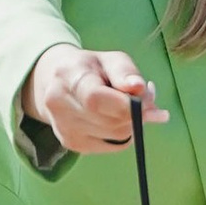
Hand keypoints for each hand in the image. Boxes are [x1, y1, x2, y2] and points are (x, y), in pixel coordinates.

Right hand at [27, 45, 167, 155]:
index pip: (96, 99)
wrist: (55, 81)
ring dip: (134, 123)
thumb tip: (140, 88)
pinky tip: (120, 117)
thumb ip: (125, 72)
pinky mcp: (72, 144)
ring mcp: (64, 128)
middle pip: (110, 121)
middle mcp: (59, 105)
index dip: (128, 105)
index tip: (149, 102)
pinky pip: (113, 145)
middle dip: (137, 113)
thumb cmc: (89, 67)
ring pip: (116, 136)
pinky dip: (125, 133)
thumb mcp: (109, 59)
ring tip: (133, 104)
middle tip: (148, 99)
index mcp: (67, 77)